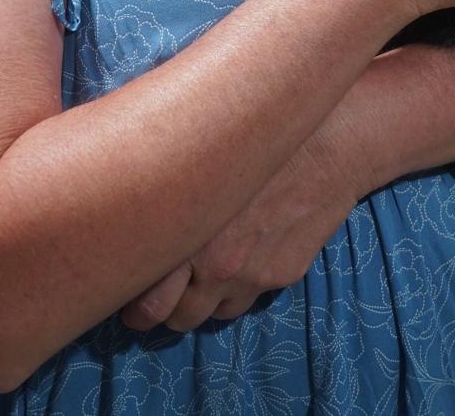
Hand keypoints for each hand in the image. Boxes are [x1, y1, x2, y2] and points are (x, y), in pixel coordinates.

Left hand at [120, 118, 361, 332]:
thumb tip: (132, 207)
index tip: (128, 300)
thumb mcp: (198, 157)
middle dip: (165, 310)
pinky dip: (237, 287)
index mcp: (188, 231)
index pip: (148, 303)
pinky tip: (238, 257)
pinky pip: (246, 299)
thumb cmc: (254, 135)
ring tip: (200, 273)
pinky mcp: (280, 276)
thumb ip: (167, 195)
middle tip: (158, 294)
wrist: (325, 141)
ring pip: (213, 314)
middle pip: (177, 318)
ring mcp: (251, 274)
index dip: (135, 308)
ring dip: (203, 300)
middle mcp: (217, 263)